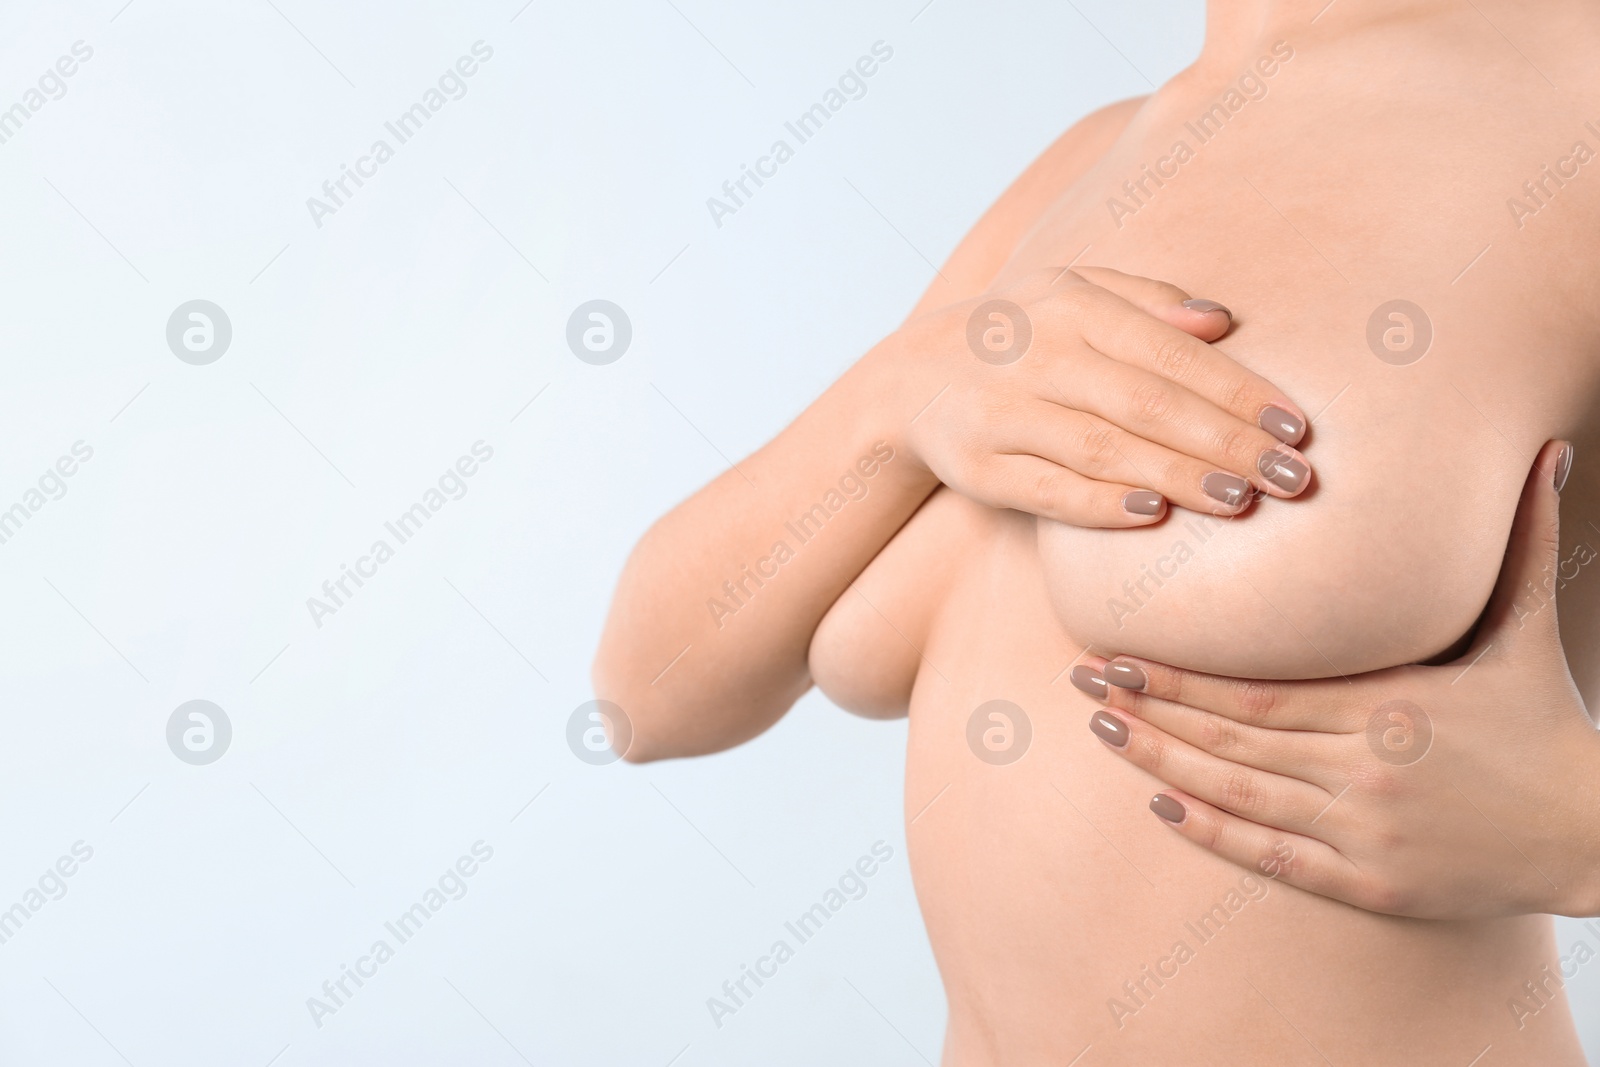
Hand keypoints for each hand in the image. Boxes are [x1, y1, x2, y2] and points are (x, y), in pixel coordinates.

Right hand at [890, 266, 1312, 527]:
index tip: (1294, 425)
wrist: (906, 378)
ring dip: (1176, 476)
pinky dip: (1098, 504)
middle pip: (1145, 403)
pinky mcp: (976, 466)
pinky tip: (1153, 514)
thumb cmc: (1017, 334)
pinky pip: (1045, 489)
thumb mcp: (1071, 291)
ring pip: (1101, 448)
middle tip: (1290, 477)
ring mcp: (1003, 413)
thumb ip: (1147, 301)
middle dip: (1224, 442)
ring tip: (1241, 501)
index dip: (1235, 390)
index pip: (1169, 352)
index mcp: (1072, 306)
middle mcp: (1037, 356)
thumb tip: (1221, 320)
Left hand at [1079, 440, 1599, 918]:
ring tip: (1101, 730)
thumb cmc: (1548, 723)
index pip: (1256, 689)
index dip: (1180, 672)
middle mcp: (1364, 768)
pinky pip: (1273, 859)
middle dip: (1149, 707)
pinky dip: (1213, 834)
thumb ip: (1524, 542)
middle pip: (1230, 736)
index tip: (1119, 647)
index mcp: (1388, 704)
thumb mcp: (1527, 629)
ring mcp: (1363, 832)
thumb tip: (1549, 449)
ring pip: (1237, 795)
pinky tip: (1161, 808)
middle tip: (1081, 679)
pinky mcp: (1370, 885)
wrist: (1593, 835)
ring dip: (1161, 763)